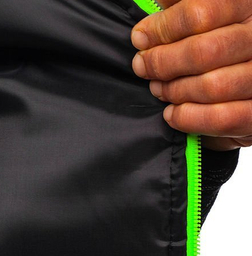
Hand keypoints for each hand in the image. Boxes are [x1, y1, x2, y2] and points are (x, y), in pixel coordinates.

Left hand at [130, 0, 251, 150]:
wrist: (244, 83)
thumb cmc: (220, 43)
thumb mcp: (207, 14)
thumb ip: (183, 5)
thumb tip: (157, 3)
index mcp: (247, 6)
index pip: (201, 12)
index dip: (163, 27)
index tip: (140, 37)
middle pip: (203, 52)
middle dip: (162, 62)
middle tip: (142, 66)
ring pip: (211, 86)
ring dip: (174, 90)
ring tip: (158, 88)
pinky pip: (220, 118)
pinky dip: (188, 117)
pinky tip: (172, 113)